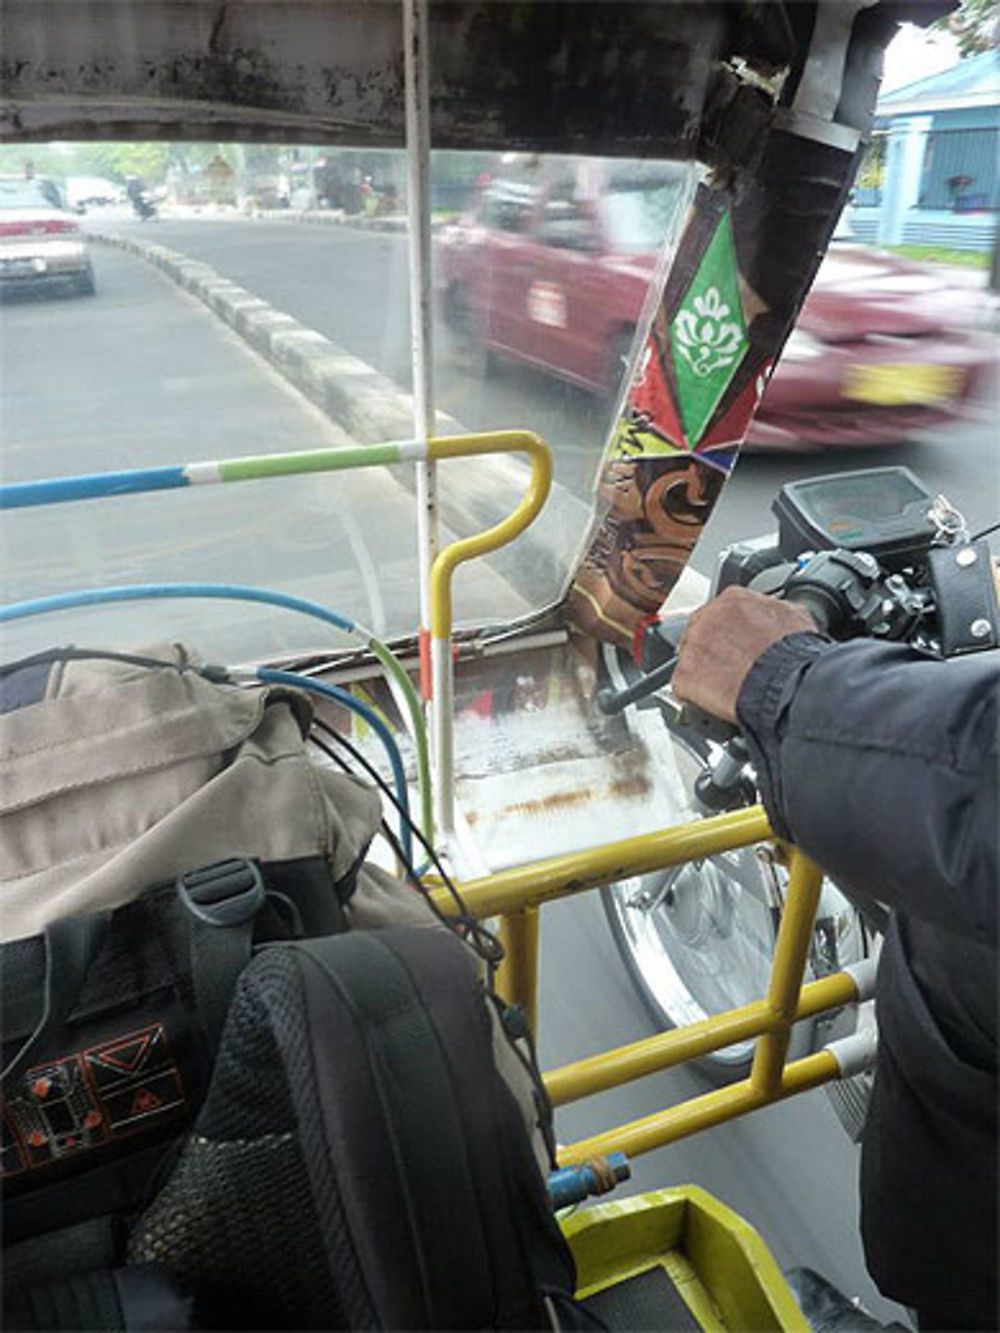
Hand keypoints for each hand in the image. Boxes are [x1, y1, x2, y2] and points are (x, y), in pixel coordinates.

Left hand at [673, 587, 818, 723]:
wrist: (786, 685)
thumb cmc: (794, 655)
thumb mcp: (795, 616)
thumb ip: (772, 611)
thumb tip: (772, 614)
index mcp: (732, 600)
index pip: (721, 611)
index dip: (729, 631)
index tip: (736, 643)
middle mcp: (706, 618)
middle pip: (700, 633)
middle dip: (713, 650)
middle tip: (730, 667)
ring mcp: (692, 647)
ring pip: (690, 658)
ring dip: (704, 672)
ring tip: (724, 686)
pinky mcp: (684, 676)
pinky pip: (683, 686)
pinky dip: (696, 696)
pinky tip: (714, 700)